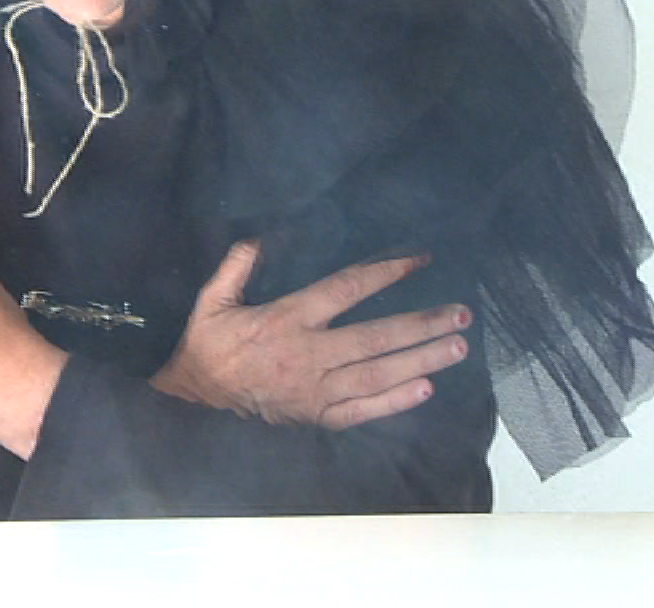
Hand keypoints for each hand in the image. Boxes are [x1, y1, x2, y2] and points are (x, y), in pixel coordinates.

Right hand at [150, 241, 471, 430]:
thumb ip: (236, 266)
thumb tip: (259, 238)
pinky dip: (395, 402)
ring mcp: (315, 390)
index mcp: (287, 319)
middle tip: (461, 314)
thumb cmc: (207, 345)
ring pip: (377, 375)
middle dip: (422, 325)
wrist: (193, 399)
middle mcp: (308, 355)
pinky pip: (362, 411)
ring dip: (421, 360)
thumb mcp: (211, 301)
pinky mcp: (316, 416)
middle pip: (375, 338)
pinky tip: (426, 389)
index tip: (419, 261)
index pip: (347, 290)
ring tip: (457, 347)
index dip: (386, 273)